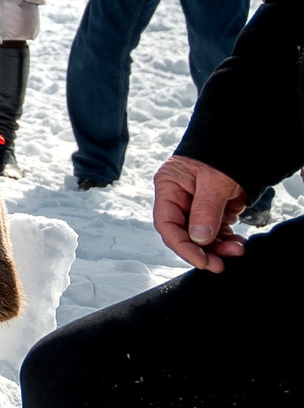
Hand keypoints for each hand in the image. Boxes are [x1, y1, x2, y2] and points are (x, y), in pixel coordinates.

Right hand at [154, 154, 250, 271]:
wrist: (240, 143)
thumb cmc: (222, 153)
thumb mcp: (214, 181)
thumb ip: (204, 210)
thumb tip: (198, 239)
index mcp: (169, 188)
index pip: (167, 224)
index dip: (182, 246)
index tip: (202, 260)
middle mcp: (179, 198)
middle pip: (184, 233)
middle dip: (203, 250)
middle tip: (220, 263)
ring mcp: (195, 205)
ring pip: (201, 236)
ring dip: (218, 247)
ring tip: (237, 249)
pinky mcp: (212, 210)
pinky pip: (215, 231)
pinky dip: (226, 240)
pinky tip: (237, 243)